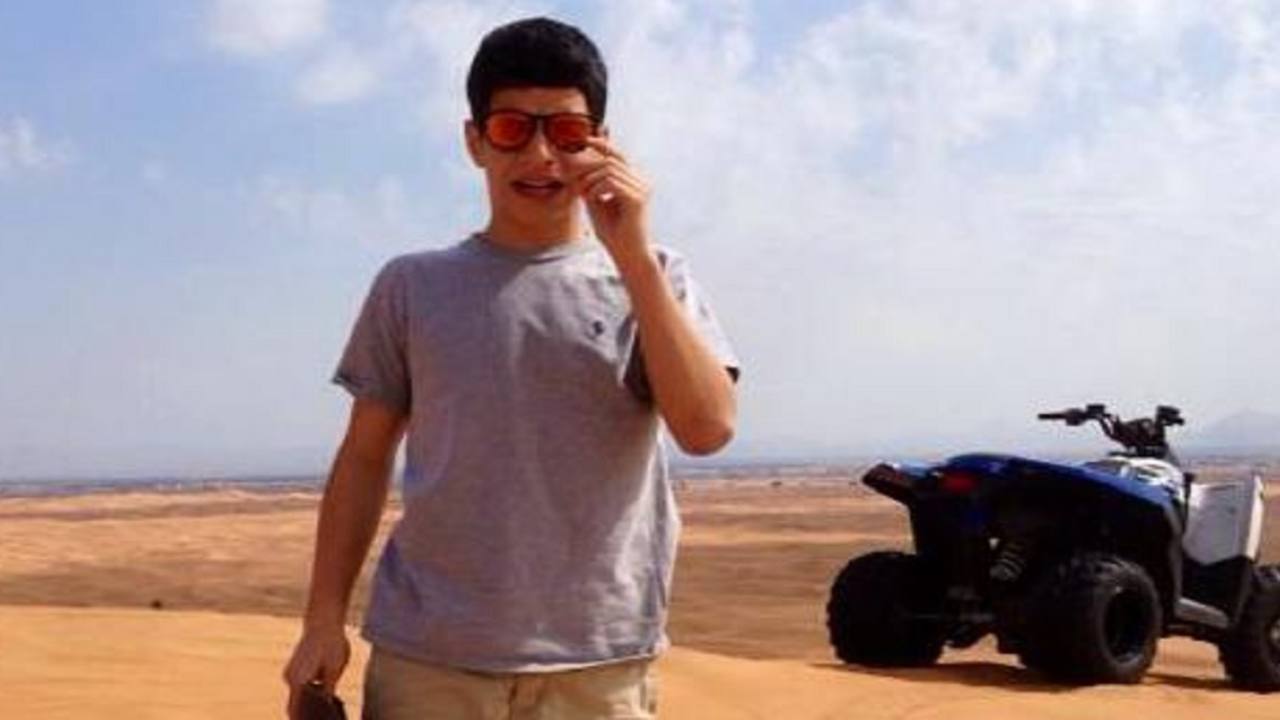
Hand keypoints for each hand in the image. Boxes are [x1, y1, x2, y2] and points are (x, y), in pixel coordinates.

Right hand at [282, 624, 349, 718]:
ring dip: (307, 705)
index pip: (295, 710)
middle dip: (305, 715)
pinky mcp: (294, 668)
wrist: (323, 622)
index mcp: (298, 681)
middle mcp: (290, 678)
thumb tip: (327, 706)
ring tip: (323, 714)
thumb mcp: (335, 668)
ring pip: (297, 696)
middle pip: (294, 705)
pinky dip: (307, 694)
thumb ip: (329, 689)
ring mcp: (290, 673)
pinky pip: (299, 687)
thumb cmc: (331, 644)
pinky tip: (322, 698)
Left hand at [571, 136, 651, 264]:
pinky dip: (596, 190)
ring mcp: (642, 189)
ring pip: (609, 170)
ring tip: (585, 196)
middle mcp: (642, 181)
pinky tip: (593, 200)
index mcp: (635, 180)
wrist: (627, 254)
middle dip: (588, 168)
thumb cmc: (613, 231)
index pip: (618, 155)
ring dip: (590, 182)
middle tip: (575, 182)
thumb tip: (572, 165)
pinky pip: (610, 183)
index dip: (602, 144)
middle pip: (611, 160)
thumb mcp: (596, 201)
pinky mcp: (637, 198)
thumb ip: (589, 183)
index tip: (584, 139)